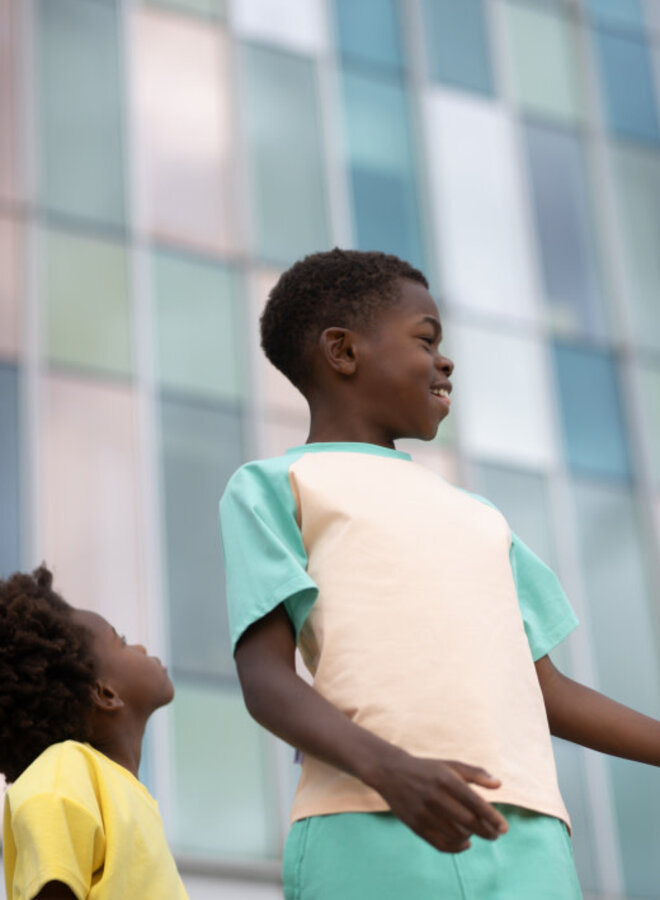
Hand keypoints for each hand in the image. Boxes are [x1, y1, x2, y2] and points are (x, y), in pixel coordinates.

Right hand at [369, 751, 507, 852]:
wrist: (391, 772)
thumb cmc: (427, 769)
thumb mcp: (450, 765)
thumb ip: (475, 773)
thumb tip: (498, 784)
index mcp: (446, 779)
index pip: (475, 803)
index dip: (492, 817)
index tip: (504, 828)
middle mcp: (435, 796)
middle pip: (468, 821)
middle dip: (486, 831)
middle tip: (496, 835)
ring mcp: (424, 812)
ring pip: (455, 834)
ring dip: (471, 837)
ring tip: (476, 833)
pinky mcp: (415, 825)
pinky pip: (440, 844)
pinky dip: (456, 847)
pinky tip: (465, 843)